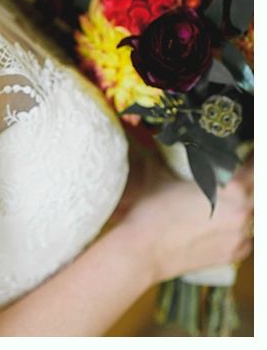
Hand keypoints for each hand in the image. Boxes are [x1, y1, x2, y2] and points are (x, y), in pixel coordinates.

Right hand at [119, 157, 252, 284]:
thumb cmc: (150, 211)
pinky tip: (222, 222)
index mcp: (234, 191)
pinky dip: (240, 228)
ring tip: (225, 200)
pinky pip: (248, 237)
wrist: (142, 251)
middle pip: (258, 192)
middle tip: (232, 178)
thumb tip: (167, 142)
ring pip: (254, 216)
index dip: (251, 158)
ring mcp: (241, 237)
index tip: (244, 154)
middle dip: (248, 182)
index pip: (256, 168)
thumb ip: (170, 155)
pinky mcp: (233, 255)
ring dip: (245, 205)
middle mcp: (244, 214)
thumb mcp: (160, 173)